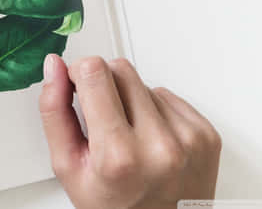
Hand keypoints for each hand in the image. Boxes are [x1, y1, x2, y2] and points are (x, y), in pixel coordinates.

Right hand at [39, 55, 220, 208]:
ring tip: (128, 136)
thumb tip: (55, 68)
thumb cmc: (115, 207)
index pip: (94, 73)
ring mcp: (188, 138)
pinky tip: (149, 138)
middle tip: (100, 119)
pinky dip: (154, 110)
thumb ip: (55, 111)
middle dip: (103, 85)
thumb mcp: (68, 167)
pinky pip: (169, 96)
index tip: (75, 86)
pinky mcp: (206, 134)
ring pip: (144, 82)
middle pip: (120, 69)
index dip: (78, 73)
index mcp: (118, 155)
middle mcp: (159, 145)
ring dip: (130, 100)